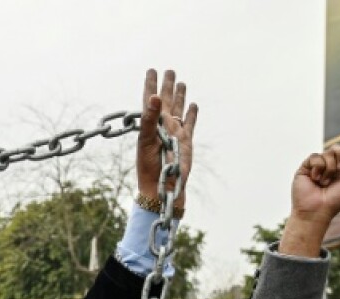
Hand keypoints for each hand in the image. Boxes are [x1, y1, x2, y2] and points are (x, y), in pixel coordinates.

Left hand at [136, 69, 197, 211]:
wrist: (163, 186)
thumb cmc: (150, 167)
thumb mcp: (146, 141)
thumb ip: (149, 119)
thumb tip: (153, 97)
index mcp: (151, 123)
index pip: (150, 99)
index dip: (151, 84)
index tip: (151, 70)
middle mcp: (164, 125)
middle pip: (166, 100)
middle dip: (167, 85)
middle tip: (169, 70)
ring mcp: (176, 132)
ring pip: (179, 108)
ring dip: (180, 96)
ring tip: (181, 82)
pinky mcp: (186, 140)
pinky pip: (190, 123)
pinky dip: (192, 114)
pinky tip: (193, 105)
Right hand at [279, 134, 339, 256]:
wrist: (316, 210)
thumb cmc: (335, 201)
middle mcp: (329, 165)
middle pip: (339, 148)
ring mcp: (317, 166)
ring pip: (327, 153)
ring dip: (329, 168)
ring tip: (324, 182)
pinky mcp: (305, 167)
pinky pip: (315, 157)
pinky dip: (318, 168)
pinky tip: (315, 179)